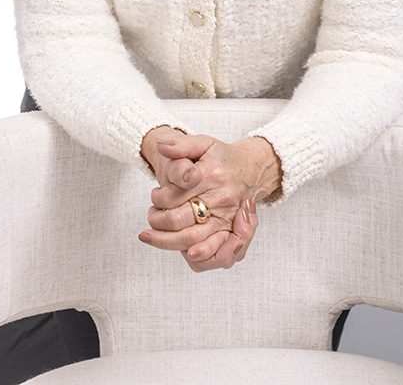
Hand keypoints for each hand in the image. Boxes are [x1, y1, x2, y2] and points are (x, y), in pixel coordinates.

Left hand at [138, 133, 272, 269]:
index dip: (159, 198)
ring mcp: (227, 218)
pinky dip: (198, 259)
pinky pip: (217, 255)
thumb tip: (161, 146)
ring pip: (194, 241)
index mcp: (210, 176)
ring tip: (152, 237)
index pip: (175, 194)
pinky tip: (183, 252)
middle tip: (151, 216)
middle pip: (180, 220)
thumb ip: (181, 144)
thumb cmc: (223, 158)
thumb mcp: (203, 143)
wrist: (251, 169)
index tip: (155, 196)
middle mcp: (221, 199)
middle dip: (158, 221)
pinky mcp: (233, 233)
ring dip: (168, 243)